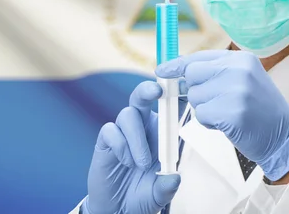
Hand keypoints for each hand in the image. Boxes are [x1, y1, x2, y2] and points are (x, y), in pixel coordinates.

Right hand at [83, 81, 180, 213]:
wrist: (118, 208)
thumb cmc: (143, 194)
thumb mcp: (160, 194)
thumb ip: (167, 186)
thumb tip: (174, 178)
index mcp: (161, 131)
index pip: (169, 106)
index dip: (174, 92)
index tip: (182, 86)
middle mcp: (143, 126)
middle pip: (143, 96)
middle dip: (149, 89)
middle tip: (156, 91)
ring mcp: (124, 131)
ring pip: (128, 114)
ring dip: (137, 139)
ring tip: (140, 164)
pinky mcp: (106, 140)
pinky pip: (111, 130)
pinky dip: (120, 145)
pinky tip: (125, 161)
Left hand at [155, 50, 288, 181]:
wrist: (284, 136)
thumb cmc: (259, 110)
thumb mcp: (243, 80)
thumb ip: (215, 72)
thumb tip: (178, 71)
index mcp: (241, 58)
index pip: (199, 56)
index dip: (178, 65)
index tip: (162, 70)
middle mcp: (239, 69)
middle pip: (192, 75)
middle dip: (196, 91)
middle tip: (214, 102)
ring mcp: (236, 90)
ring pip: (195, 96)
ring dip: (204, 109)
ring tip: (227, 113)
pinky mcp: (232, 112)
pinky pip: (201, 115)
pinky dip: (209, 123)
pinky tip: (227, 124)